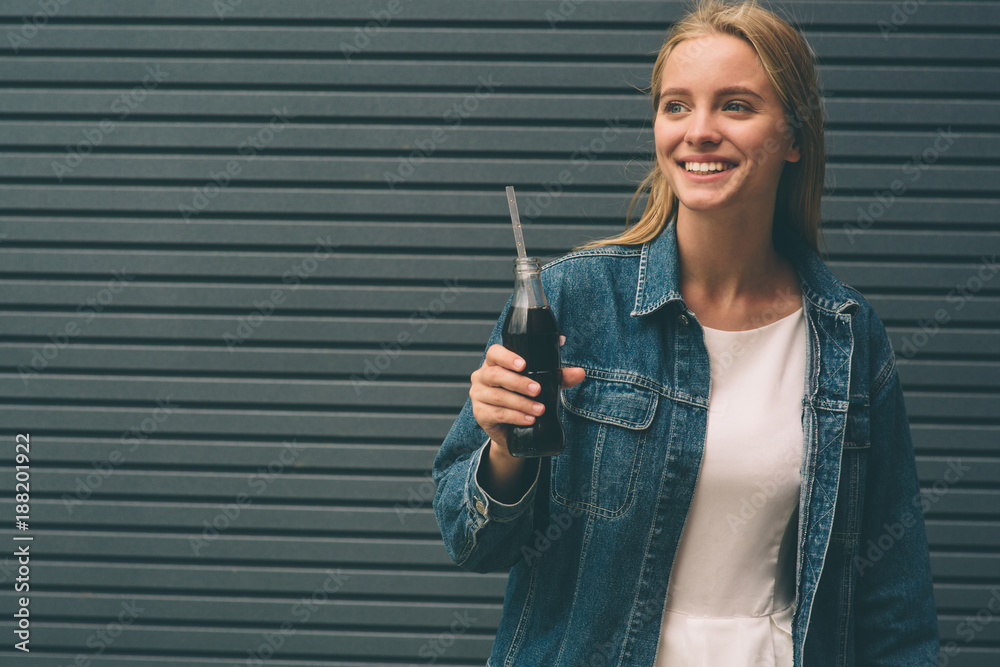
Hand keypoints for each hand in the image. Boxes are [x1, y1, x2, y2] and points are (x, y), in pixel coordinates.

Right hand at [469, 336, 584, 455]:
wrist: (511, 429)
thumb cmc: (524, 397)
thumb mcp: (542, 384)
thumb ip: (559, 377)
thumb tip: (579, 372)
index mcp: (494, 363)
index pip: (495, 353)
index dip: (507, 357)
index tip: (524, 364)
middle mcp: (482, 376)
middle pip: (495, 375)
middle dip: (518, 382)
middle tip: (538, 390)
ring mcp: (478, 396)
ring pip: (498, 397)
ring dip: (521, 403)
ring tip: (539, 409)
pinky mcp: (480, 414)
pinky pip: (497, 414)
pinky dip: (515, 417)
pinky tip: (529, 419)